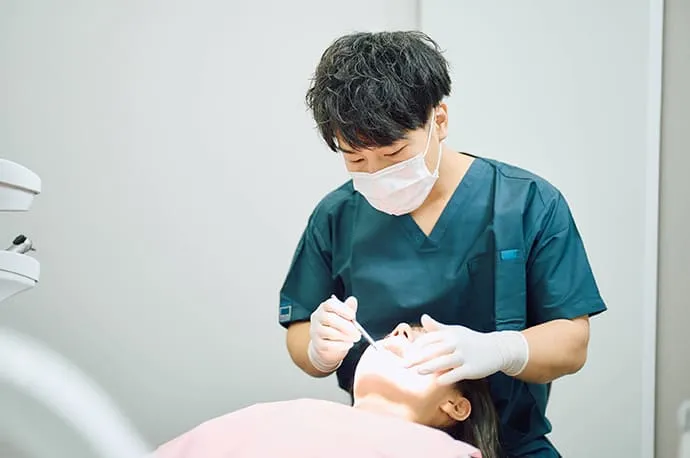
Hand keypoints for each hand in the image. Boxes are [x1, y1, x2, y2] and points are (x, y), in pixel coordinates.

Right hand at [307, 295, 360, 372]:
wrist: (326, 345)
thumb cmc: (337, 327)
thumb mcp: (343, 316)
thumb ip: (348, 308)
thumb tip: (353, 300)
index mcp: (324, 308)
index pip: (330, 304)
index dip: (342, 309)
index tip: (353, 315)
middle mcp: (317, 318)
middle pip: (329, 319)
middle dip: (346, 326)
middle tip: (357, 332)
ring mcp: (315, 331)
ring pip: (329, 333)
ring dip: (345, 336)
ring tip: (354, 338)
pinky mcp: (317, 345)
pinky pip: (329, 345)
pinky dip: (341, 345)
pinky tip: (348, 344)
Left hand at [404, 314, 528, 384]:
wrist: (497, 349)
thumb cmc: (471, 340)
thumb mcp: (455, 331)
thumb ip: (437, 328)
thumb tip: (423, 317)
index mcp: (450, 334)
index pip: (430, 339)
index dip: (417, 347)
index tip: (406, 354)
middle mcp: (456, 343)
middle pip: (434, 350)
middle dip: (417, 358)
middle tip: (403, 365)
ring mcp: (464, 356)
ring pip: (444, 362)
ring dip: (430, 367)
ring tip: (418, 371)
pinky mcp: (472, 368)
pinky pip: (457, 373)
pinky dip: (447, 377)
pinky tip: (437, 381)